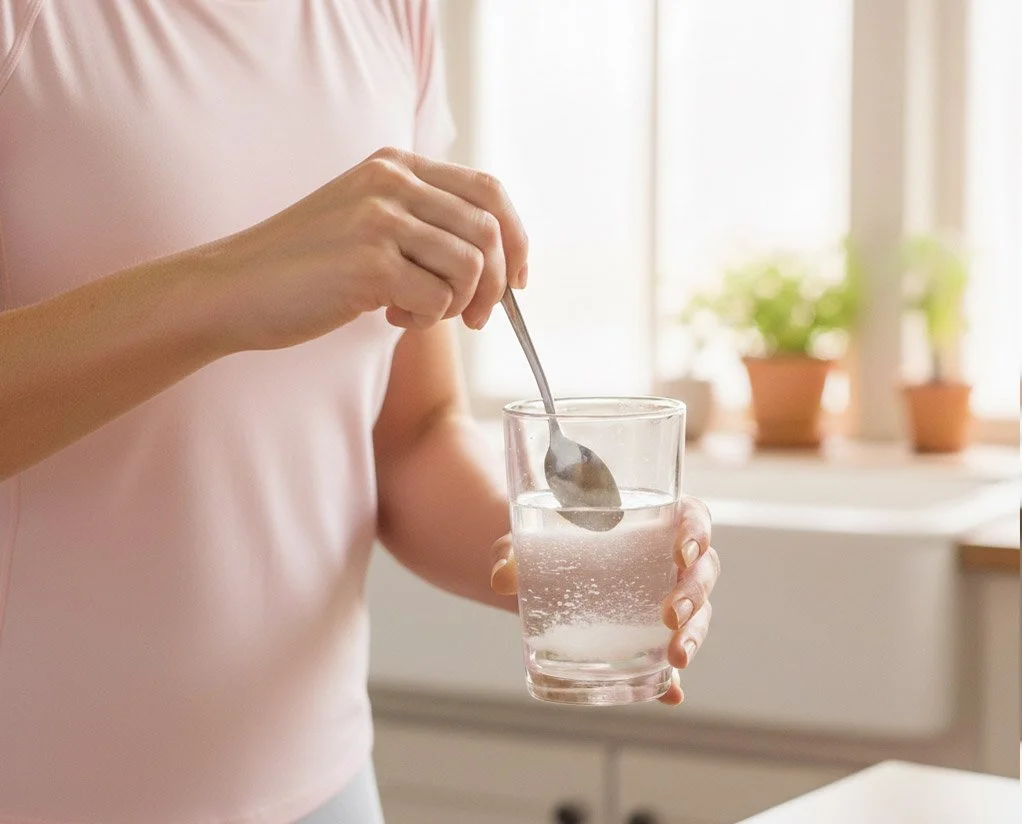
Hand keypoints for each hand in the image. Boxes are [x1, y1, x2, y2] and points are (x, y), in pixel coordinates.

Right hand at [201, 146, 528, 350]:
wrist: (234, 289)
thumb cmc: (305, 267)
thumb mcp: (366, 221)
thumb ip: (422, 223)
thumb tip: (498, 260)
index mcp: (396, 165)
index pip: (489, 190)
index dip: (518, 238)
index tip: (518, 279)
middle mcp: (391, 181)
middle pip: (491, 229)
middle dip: (497, 285)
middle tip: (475, 318)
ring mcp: (380, 218)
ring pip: (471, 267)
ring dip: (458, 305)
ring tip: (416, 313)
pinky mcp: (370, 262)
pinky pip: (439, 299)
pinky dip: (426, 319)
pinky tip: (391, 317)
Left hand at [489, 496, 717, 705]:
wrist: (533, 575)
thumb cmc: (541, 543)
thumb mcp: (523, 542)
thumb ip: (511, 551)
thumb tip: (502, 577)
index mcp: (651, 518)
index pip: (692, 517)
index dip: (697, 530)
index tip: (682, 549)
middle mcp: (668, 557)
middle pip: (703, 568)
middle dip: (694, 592)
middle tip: (671, 613)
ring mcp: (666, 596)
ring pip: (700, 611)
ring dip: (694, 633)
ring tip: (677, 658)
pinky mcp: (652, 635)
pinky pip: (671, 653)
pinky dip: (671, 676)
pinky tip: (670, 692)